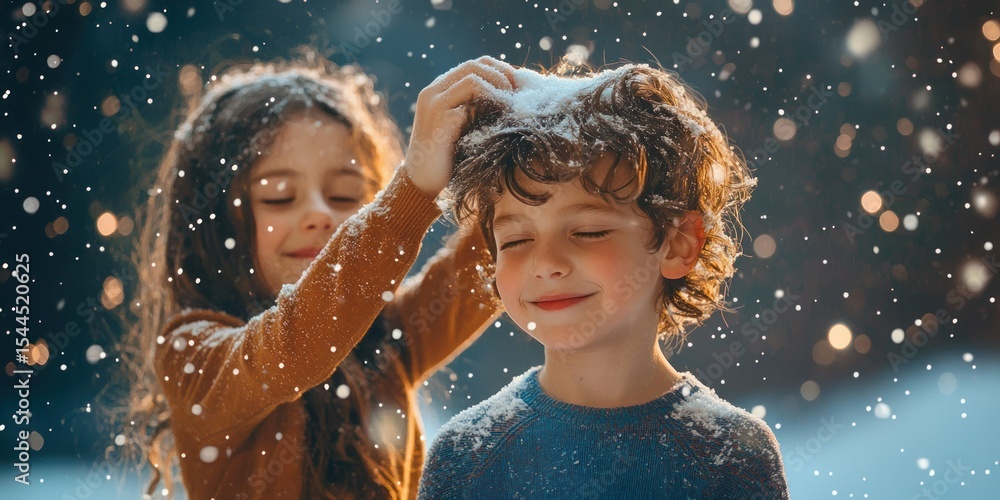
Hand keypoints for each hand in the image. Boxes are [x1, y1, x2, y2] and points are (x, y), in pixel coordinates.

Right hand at [403, 56, 515, 198]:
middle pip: (475, 65)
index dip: (500, 70)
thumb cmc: (447, 158)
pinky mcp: (439, 118)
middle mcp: (433, 91)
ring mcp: (434, 102)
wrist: (421, 181)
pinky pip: (470, 98)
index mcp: (439, 90)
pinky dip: (491, 102)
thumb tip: (510, 96)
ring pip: (473, 76)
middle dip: (502, 76)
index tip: (517, 87)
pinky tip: (500, 118)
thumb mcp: (463, 126)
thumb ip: (476, 108)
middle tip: (518, 94)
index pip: (474, 65)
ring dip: (498, 88)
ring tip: (510, 106)